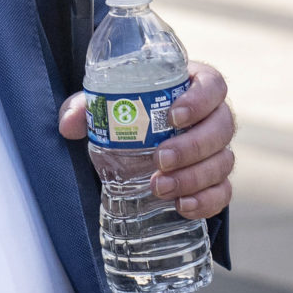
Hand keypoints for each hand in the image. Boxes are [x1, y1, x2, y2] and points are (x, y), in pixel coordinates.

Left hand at [57, 60, 234, 220]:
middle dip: (193, 147)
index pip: (213, 85)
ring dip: (194, 178)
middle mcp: (213, 117)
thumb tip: (68, 125)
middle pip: (222, 127)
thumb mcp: (107, 103)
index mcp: (194, 86)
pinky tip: (183, 207)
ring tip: (161, 188)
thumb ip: (86, 107)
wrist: (138, 139)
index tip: (173, 116)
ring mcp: (218, 150)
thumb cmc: (128, 111)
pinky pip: (223, 192)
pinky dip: (207, 202)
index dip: (200, 100)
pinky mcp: (216, 179)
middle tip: (161, 159)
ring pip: (223, 162)